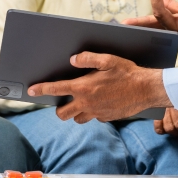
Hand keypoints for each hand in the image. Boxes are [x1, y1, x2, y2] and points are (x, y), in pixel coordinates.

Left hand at [27, 52, 171, 123]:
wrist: (146, 89)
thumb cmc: (127, 72)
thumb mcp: (108, 59)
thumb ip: (87, 59)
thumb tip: (73, 60)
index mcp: (84, 87)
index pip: (56, 89)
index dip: (41, 90)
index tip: (31, 91)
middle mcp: (88, 103)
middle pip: (63, 113)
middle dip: (59, 108)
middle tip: (63, 100)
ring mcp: (97, 113)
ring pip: (77, 118)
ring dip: (76, 111)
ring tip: (82, 100)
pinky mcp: (106, 118)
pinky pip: (93, 117)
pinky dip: (92, 111)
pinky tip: (100, 100)